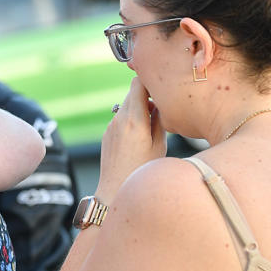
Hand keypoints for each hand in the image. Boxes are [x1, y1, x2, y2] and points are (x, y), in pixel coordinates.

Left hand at [95, 77, 166, 203]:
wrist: (113, 189)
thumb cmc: (141, 170)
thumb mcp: (159, 145)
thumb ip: (160, 120)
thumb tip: (160, 103)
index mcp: (134, 119)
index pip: (138, 83)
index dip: (151, 81)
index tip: (163, 87)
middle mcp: (119, 118)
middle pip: (133, 92)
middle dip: (147, 94)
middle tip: (162, 106)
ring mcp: (111, 125)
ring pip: (127, 105)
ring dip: (139, 108)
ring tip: (152, 124)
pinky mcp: (107, 133)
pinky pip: (121, 118)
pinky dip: (131, 120)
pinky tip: (139, 137)